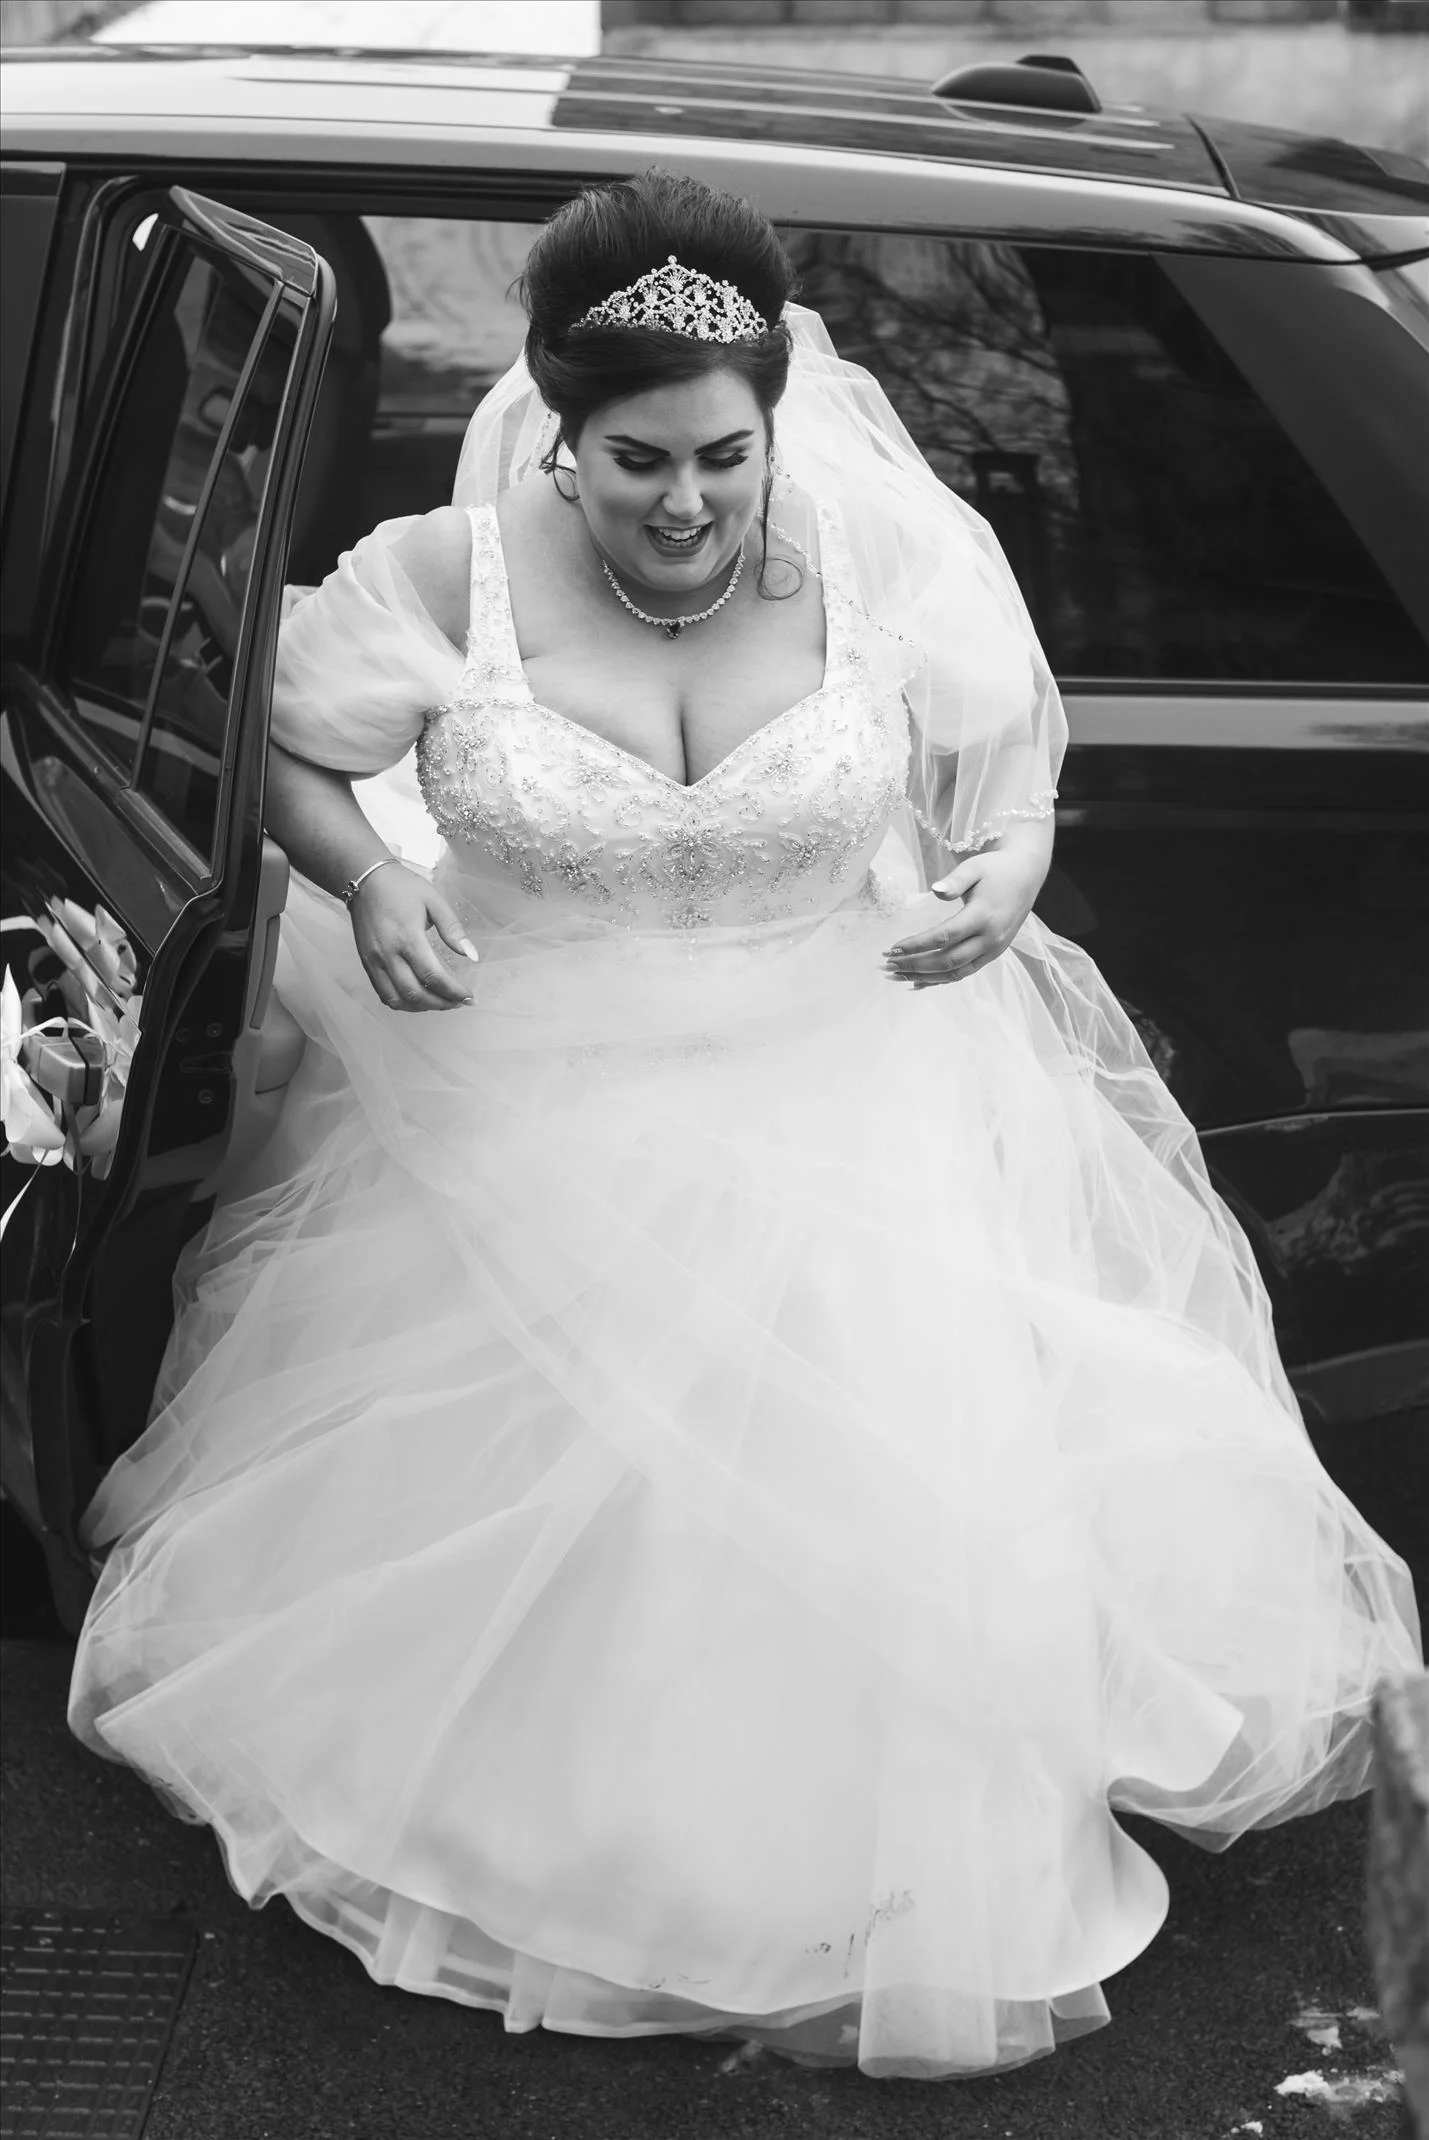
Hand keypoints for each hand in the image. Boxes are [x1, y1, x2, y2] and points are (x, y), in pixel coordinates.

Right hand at [348, 865, 478, 1011]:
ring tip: (440, 1002)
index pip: (433, 976)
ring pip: (397, 999)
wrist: (364, 880)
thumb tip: (471, 955)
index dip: (453, 992)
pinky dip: (402, 1002)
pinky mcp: (367, 963)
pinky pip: (383, 993)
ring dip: (421, 1007)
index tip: (469, 996)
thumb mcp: (433, 900)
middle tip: (459, 1002)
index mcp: (408, 937)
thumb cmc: (401, 887)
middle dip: (441, 1004)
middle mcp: (388, 954)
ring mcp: (374, 961)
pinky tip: (418, 998)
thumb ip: (453, 929)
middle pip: (415, 994)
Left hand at [883, 838, 1045, 989]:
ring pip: (956, 972)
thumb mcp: (975, 867)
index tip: (892, 948)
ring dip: (925, 977)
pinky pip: (965, 973)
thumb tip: (935, 890)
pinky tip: (920, 982)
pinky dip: (942, 980)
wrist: (1026, 874)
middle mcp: (990, 938)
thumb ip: (955, 881)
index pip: (944, 937)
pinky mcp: (993, 954)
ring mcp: (993, 950)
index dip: (917, 945)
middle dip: (914, 965)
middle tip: (887, 965)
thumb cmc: (997, 868)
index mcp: (983, 916)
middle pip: (947, 960)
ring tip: (898, 976)